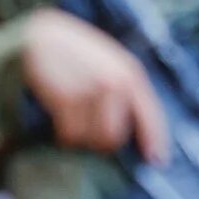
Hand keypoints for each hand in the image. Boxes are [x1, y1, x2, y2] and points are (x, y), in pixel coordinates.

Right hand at [21, 9, 168, 162]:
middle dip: (101, 139)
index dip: (155, 140)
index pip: (151, 114)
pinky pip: (69, 134)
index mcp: (131, 74)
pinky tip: (59, 113)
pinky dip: (63, 132)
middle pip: (115, 137)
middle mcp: (116, 83)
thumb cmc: (76, 53)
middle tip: (87, 126)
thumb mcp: (110, 63)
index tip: (158, 160)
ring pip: (92, 138)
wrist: (40, 38)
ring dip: (82, 135)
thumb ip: (125, 89)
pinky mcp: (67, 99)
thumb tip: (133, 130)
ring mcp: (92, 92)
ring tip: (73, 115)